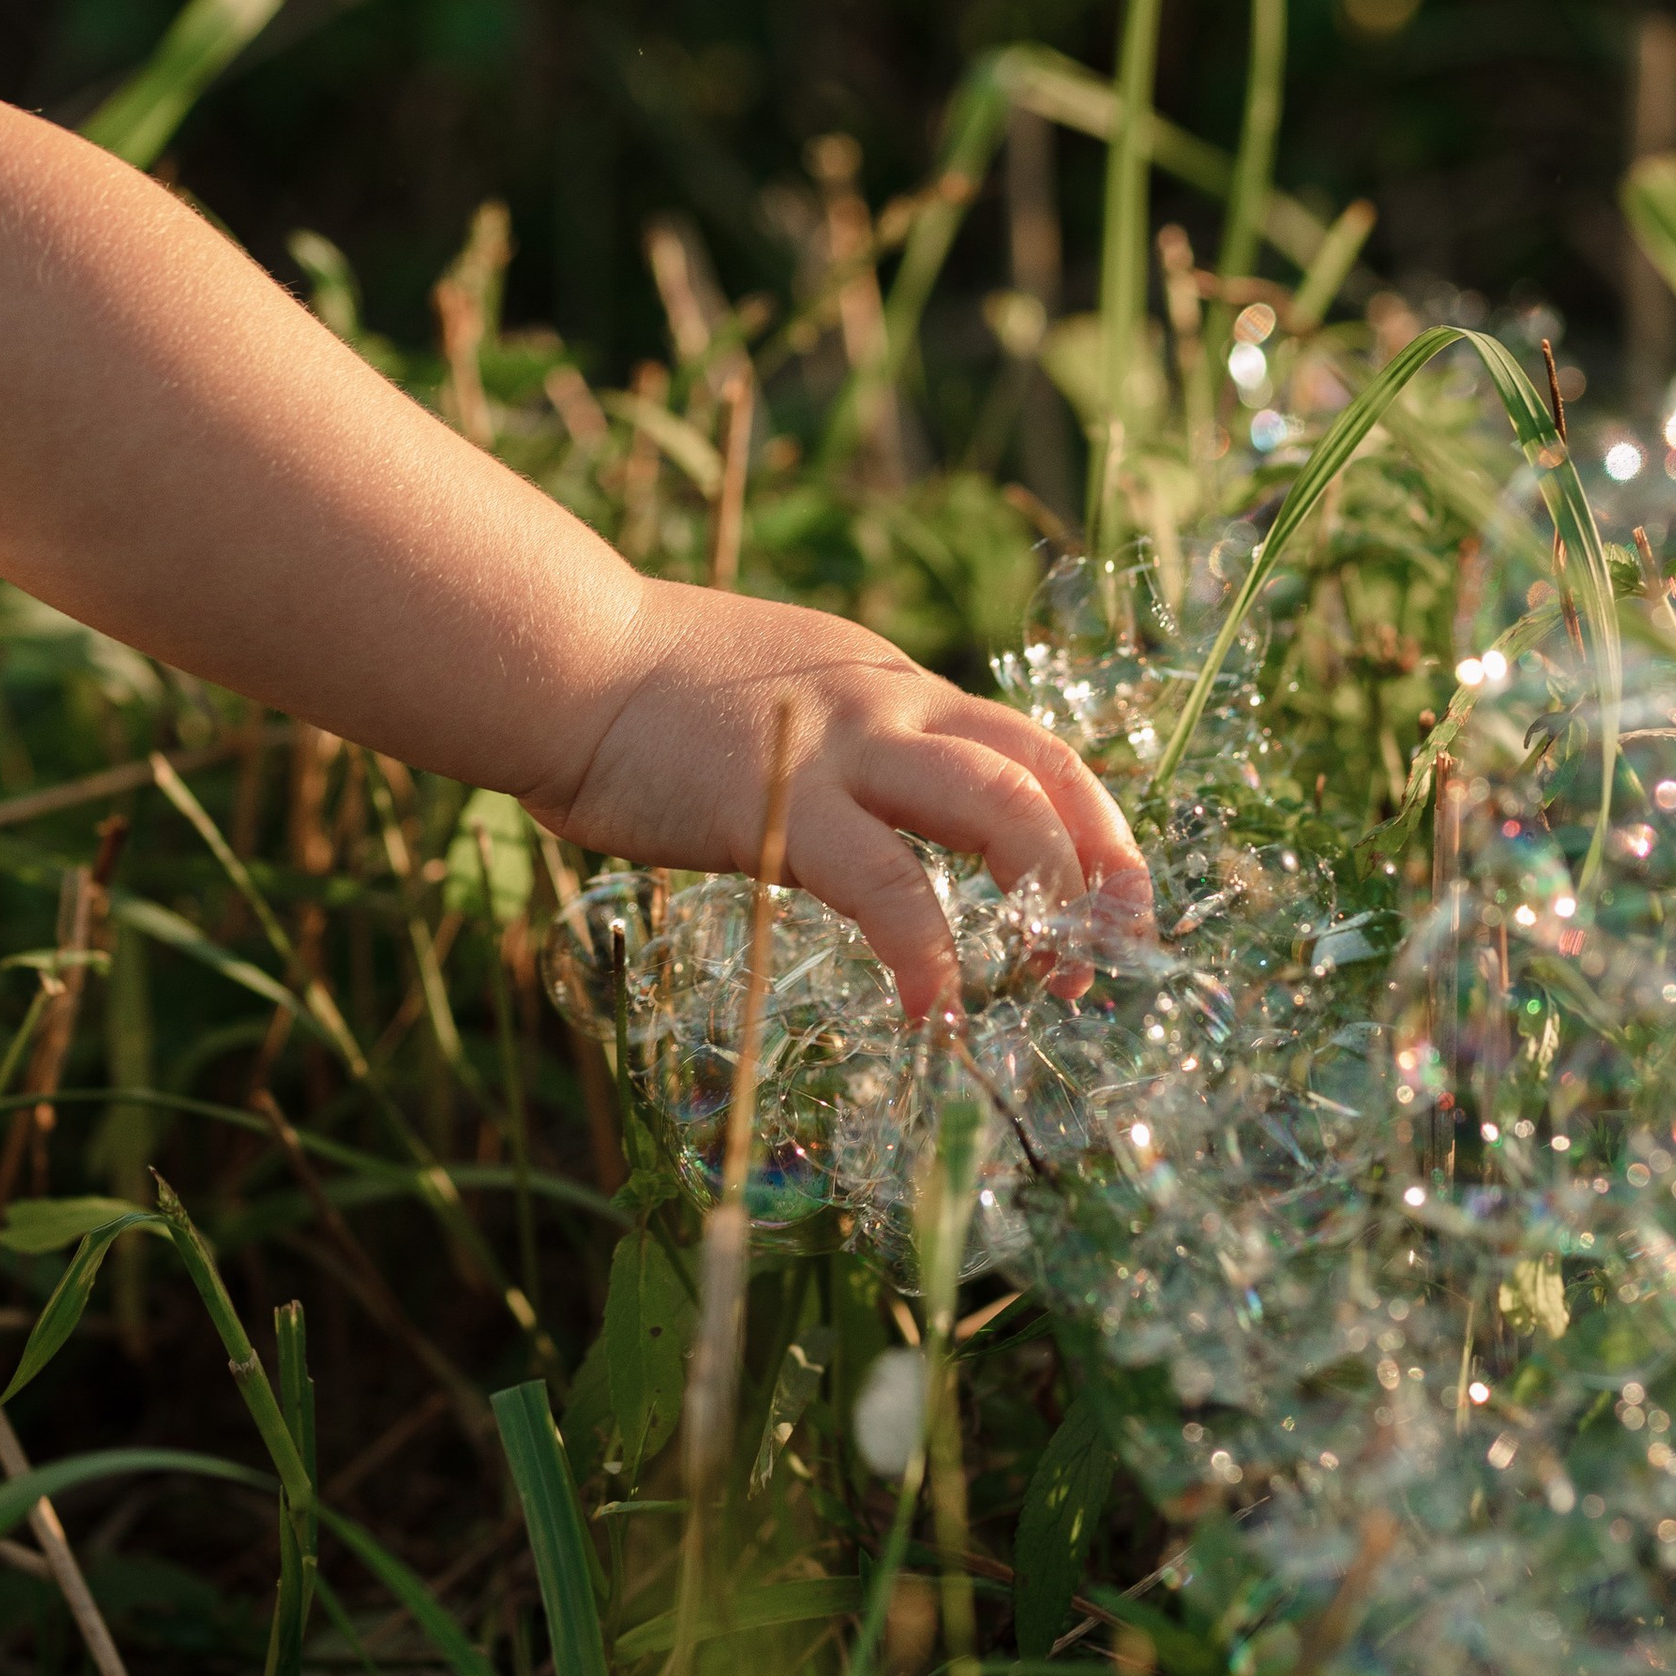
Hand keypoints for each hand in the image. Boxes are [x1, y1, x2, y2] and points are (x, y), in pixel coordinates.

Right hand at [532, 581, 1153, 1017]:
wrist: (564, 661)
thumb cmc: (646, 696)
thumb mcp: (779, 705)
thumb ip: (841, 752)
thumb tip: (875, 821)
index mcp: (894, 686)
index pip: (1033, 748)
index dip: (1094, 828)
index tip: (1112, 904)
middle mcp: (892, 703)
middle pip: (1048, 772)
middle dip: (1101, 870)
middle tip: (1107, 959)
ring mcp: (846, 748)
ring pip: (1001, 811)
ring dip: (1048, 901)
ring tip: (1048, 987)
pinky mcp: (788, 806)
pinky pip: (892, 888)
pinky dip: (932, 956)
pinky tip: (937, 1014)